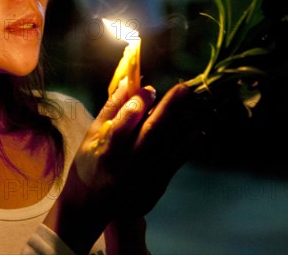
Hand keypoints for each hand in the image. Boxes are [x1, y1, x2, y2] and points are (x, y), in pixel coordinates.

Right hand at [45, 80, 199, 253]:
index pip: (123, 123)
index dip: (138, 104)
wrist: (92, 205)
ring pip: (167, 145)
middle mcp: (127, 161)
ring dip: (183, 124)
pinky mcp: (156, 183)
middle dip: (168, 108)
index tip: (151, 89)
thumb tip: (126, 82)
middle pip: (150, 131)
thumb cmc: (90, 163)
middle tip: (184, 88)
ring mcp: (144, 173)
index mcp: (107, 148)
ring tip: (196, 106)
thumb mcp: (91, 136)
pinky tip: (197, 131)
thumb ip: (111, 109)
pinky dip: (188, 145)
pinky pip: (176, 161)